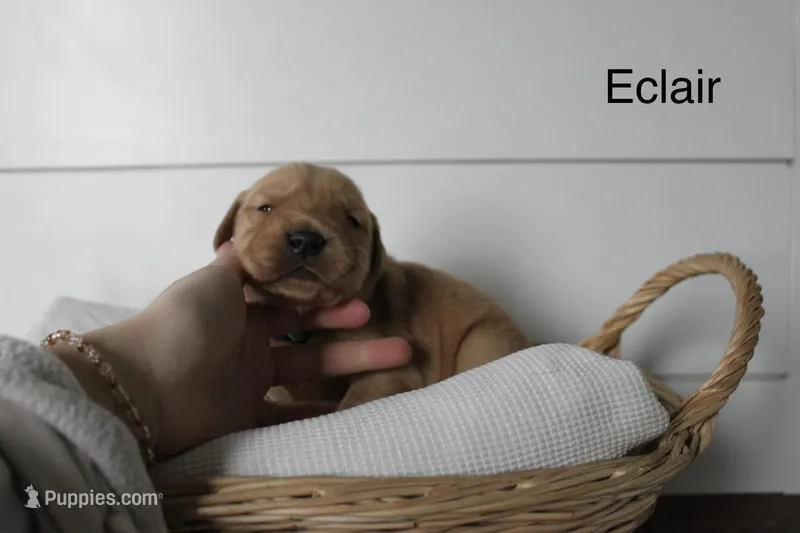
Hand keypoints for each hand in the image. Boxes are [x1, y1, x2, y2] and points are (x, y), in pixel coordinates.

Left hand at [51, 242, 410, 459]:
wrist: (146, 383)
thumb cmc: (185, 322)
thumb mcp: (214, 278)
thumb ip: (239, 262)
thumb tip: (246, 236)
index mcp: (236, 304)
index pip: (288, 295)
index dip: (321, 293)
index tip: (354, 290)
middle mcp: (245, 338)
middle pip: (304, 329)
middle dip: (343, 324)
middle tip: (376, 319)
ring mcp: (247, 377)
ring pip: (308, 366)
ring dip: (349, 363)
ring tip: (397, 355)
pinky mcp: (247, 413)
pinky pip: (291, 413)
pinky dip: (321, 411)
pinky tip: (357, 404)